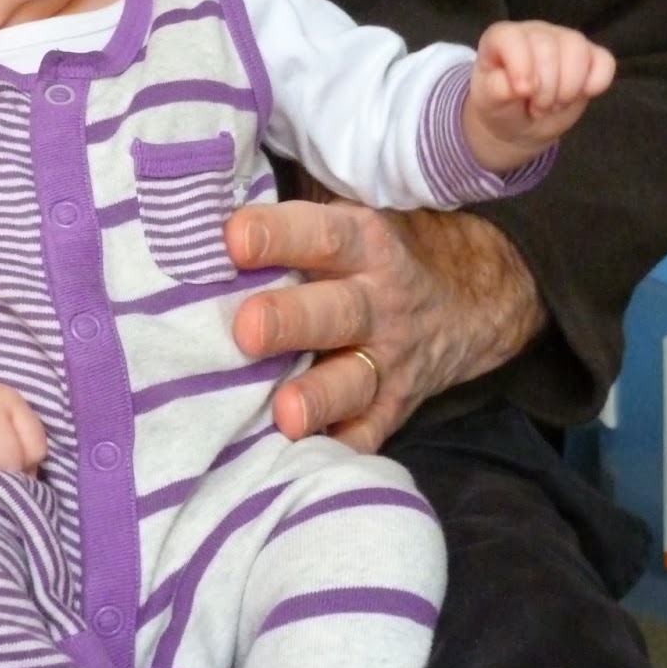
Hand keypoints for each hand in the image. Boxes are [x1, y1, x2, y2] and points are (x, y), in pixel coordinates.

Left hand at [225, 197, 546, 451]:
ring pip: (353, 381)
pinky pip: (368, 435)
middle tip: (245, 329)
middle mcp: (380, 302)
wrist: (470, 301)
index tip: (232, 239)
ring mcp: (390, 359)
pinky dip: (340, 451)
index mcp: (365, 244)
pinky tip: (303, 463)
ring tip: (284, 413)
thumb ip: (292, 217)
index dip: (278, 235)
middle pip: (336, 311)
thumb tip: (197, 205)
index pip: (322, 235)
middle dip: (290, 321)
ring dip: (318, 397)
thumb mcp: (351, 215)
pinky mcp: (394, 406)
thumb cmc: (374, 253)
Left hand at [466, 20, 614, 169]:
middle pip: (548, 47)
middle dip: (545, 88)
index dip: (520, 65)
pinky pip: (604, 61)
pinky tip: (582, 95)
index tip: (523, 92)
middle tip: (537, 109)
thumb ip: (498, 89)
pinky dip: (596, 83)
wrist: (521, 123)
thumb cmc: (500, 107)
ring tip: (554, 106)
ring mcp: (565, 40)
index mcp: (502, 38)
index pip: (511, 38)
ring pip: (578, 50)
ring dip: (569, 88)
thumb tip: (521, 86)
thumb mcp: (489, 102)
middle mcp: (535, 32)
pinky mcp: (590, 57)